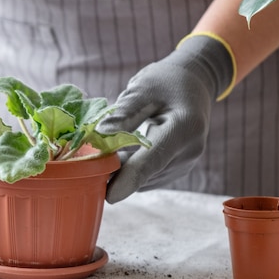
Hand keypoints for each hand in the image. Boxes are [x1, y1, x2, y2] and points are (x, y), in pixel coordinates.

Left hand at [97, 34, 234, 202]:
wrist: (194, 83)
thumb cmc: (166, 81)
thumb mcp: (143, 89)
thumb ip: (124, 113)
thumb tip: (100, 133)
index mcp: (184, 127)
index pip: (152, 160)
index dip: (129, 180)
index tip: (109, 196)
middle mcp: (189, 151)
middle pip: (146, 173)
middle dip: (116, 174)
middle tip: (85, 164)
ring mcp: (185, 163)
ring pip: (145, 179)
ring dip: (121, 172)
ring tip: (100, 153)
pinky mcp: (177, 169)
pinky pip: (148, 177)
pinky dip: (130, 170)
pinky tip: (116, 155)